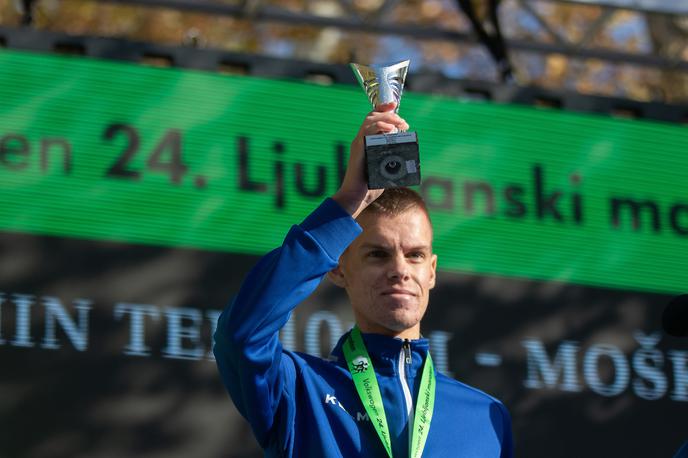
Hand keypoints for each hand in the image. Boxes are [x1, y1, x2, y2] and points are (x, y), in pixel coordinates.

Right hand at [332, 102, 409, 216]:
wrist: (356, 197)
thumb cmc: (370, 186)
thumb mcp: (385, 168)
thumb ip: (392, 158)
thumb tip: (407, 153)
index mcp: (366, 142)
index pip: (373, 119)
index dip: (383, 109)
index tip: (394, 104)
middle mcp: (360, 140)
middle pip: (372, 116)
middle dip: (389, 114)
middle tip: (403, 123)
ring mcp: (358, 144)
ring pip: (369, 121)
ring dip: (387, 119)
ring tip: (399, 124)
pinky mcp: (358, 149)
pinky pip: (366, 132)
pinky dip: (379, 127)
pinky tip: (390, 130)